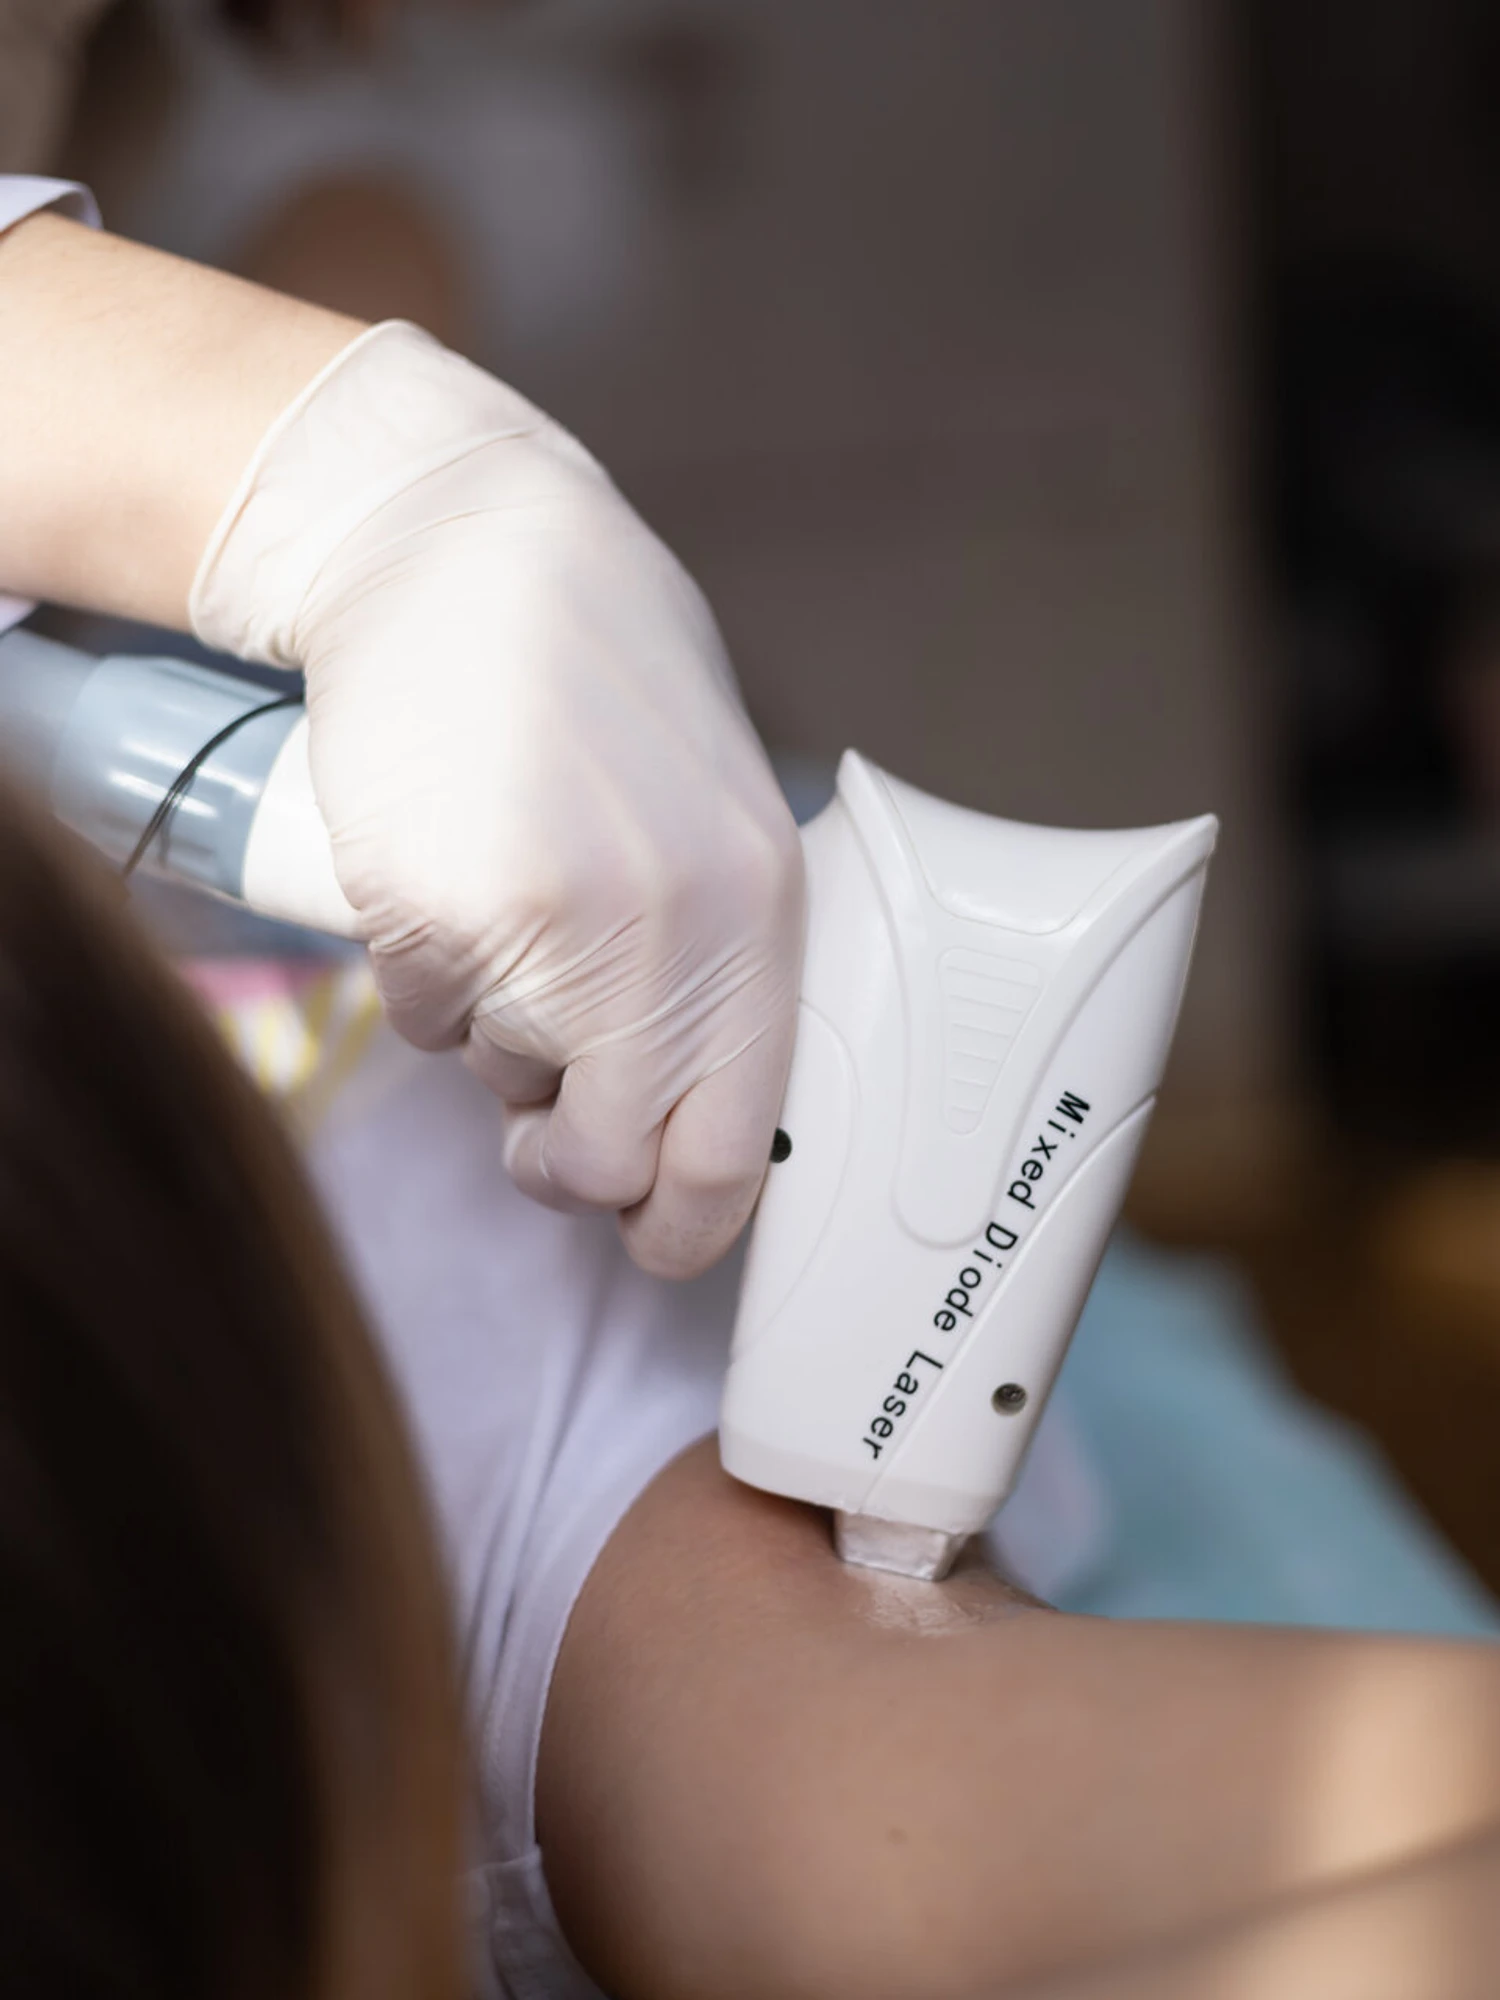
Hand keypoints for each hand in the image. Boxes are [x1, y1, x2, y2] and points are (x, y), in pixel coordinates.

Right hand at [192, 323, 803, 1277]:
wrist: (464, 550)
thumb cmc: (600, 676)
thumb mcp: (716, 811)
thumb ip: (718, 956)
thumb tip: (677, 1114)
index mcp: (759, 915)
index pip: (734, 1146)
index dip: (686, 1226)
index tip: (652, 1238)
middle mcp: (664, 937)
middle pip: (607, 1158)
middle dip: (568, 1168)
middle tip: (545, 1136)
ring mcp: (539, 929)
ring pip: (505, 1079)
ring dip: (500, 1034)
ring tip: (508, 902)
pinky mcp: (424, 910)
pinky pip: (424, 1017)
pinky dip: (429, 977)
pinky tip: (447, 869)